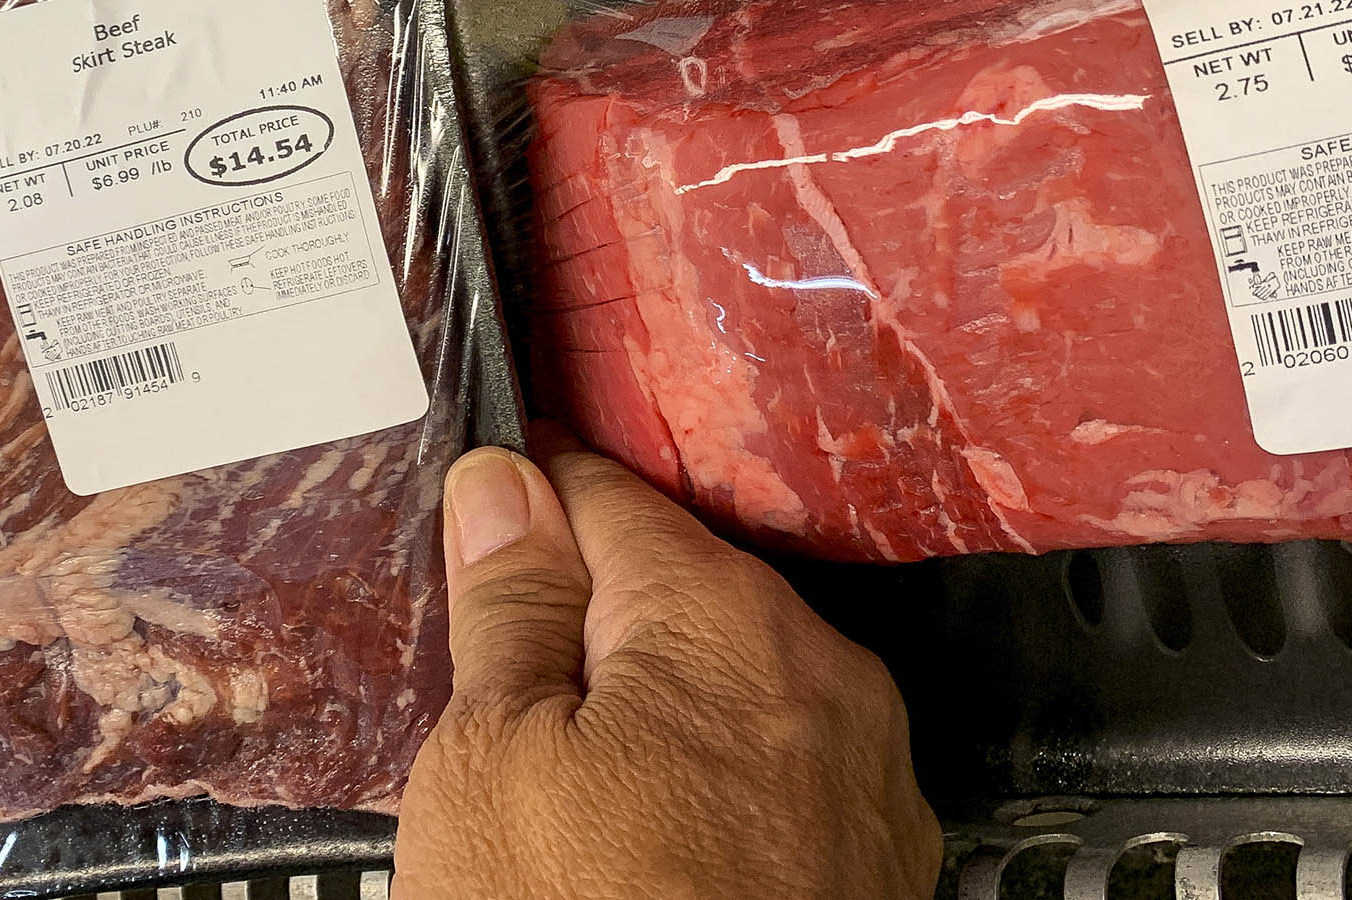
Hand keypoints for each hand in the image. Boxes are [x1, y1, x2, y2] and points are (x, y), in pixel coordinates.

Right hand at [395, 429, 940, 899]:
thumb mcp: (493, 762)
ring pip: (729, 691)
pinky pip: (775, 775)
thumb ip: (509, 606)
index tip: (478, 515)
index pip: (607, 498)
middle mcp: (824, 681)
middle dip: (589, 624)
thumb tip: (504, 490)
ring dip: (650, 709)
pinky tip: (637, 854)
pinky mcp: (873, 869)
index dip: (524, 501)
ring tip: (559, 800)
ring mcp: (863, 782)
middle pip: (678, 595)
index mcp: (727, 621)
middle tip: (492, 697)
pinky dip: (706, 786)